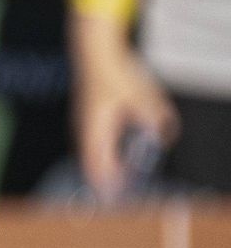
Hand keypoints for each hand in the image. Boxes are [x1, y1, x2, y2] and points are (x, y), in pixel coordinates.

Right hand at [73, 44, 178, 202]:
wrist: (93, 49)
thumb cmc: (114, 73)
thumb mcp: (143, 96)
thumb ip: (155, 118)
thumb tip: (164, 135)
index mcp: (95, 129)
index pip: (95, 166)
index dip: (104, 185)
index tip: (114, 199)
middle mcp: (84, 127)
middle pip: (91, 161)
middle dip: (105, 177)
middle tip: (119, 191)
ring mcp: (82, 119)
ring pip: (90, 149)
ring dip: (102, 163)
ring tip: (117, 174)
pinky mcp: (85, 111)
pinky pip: (91, 139)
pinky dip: (101, 149)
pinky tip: (113, 148)